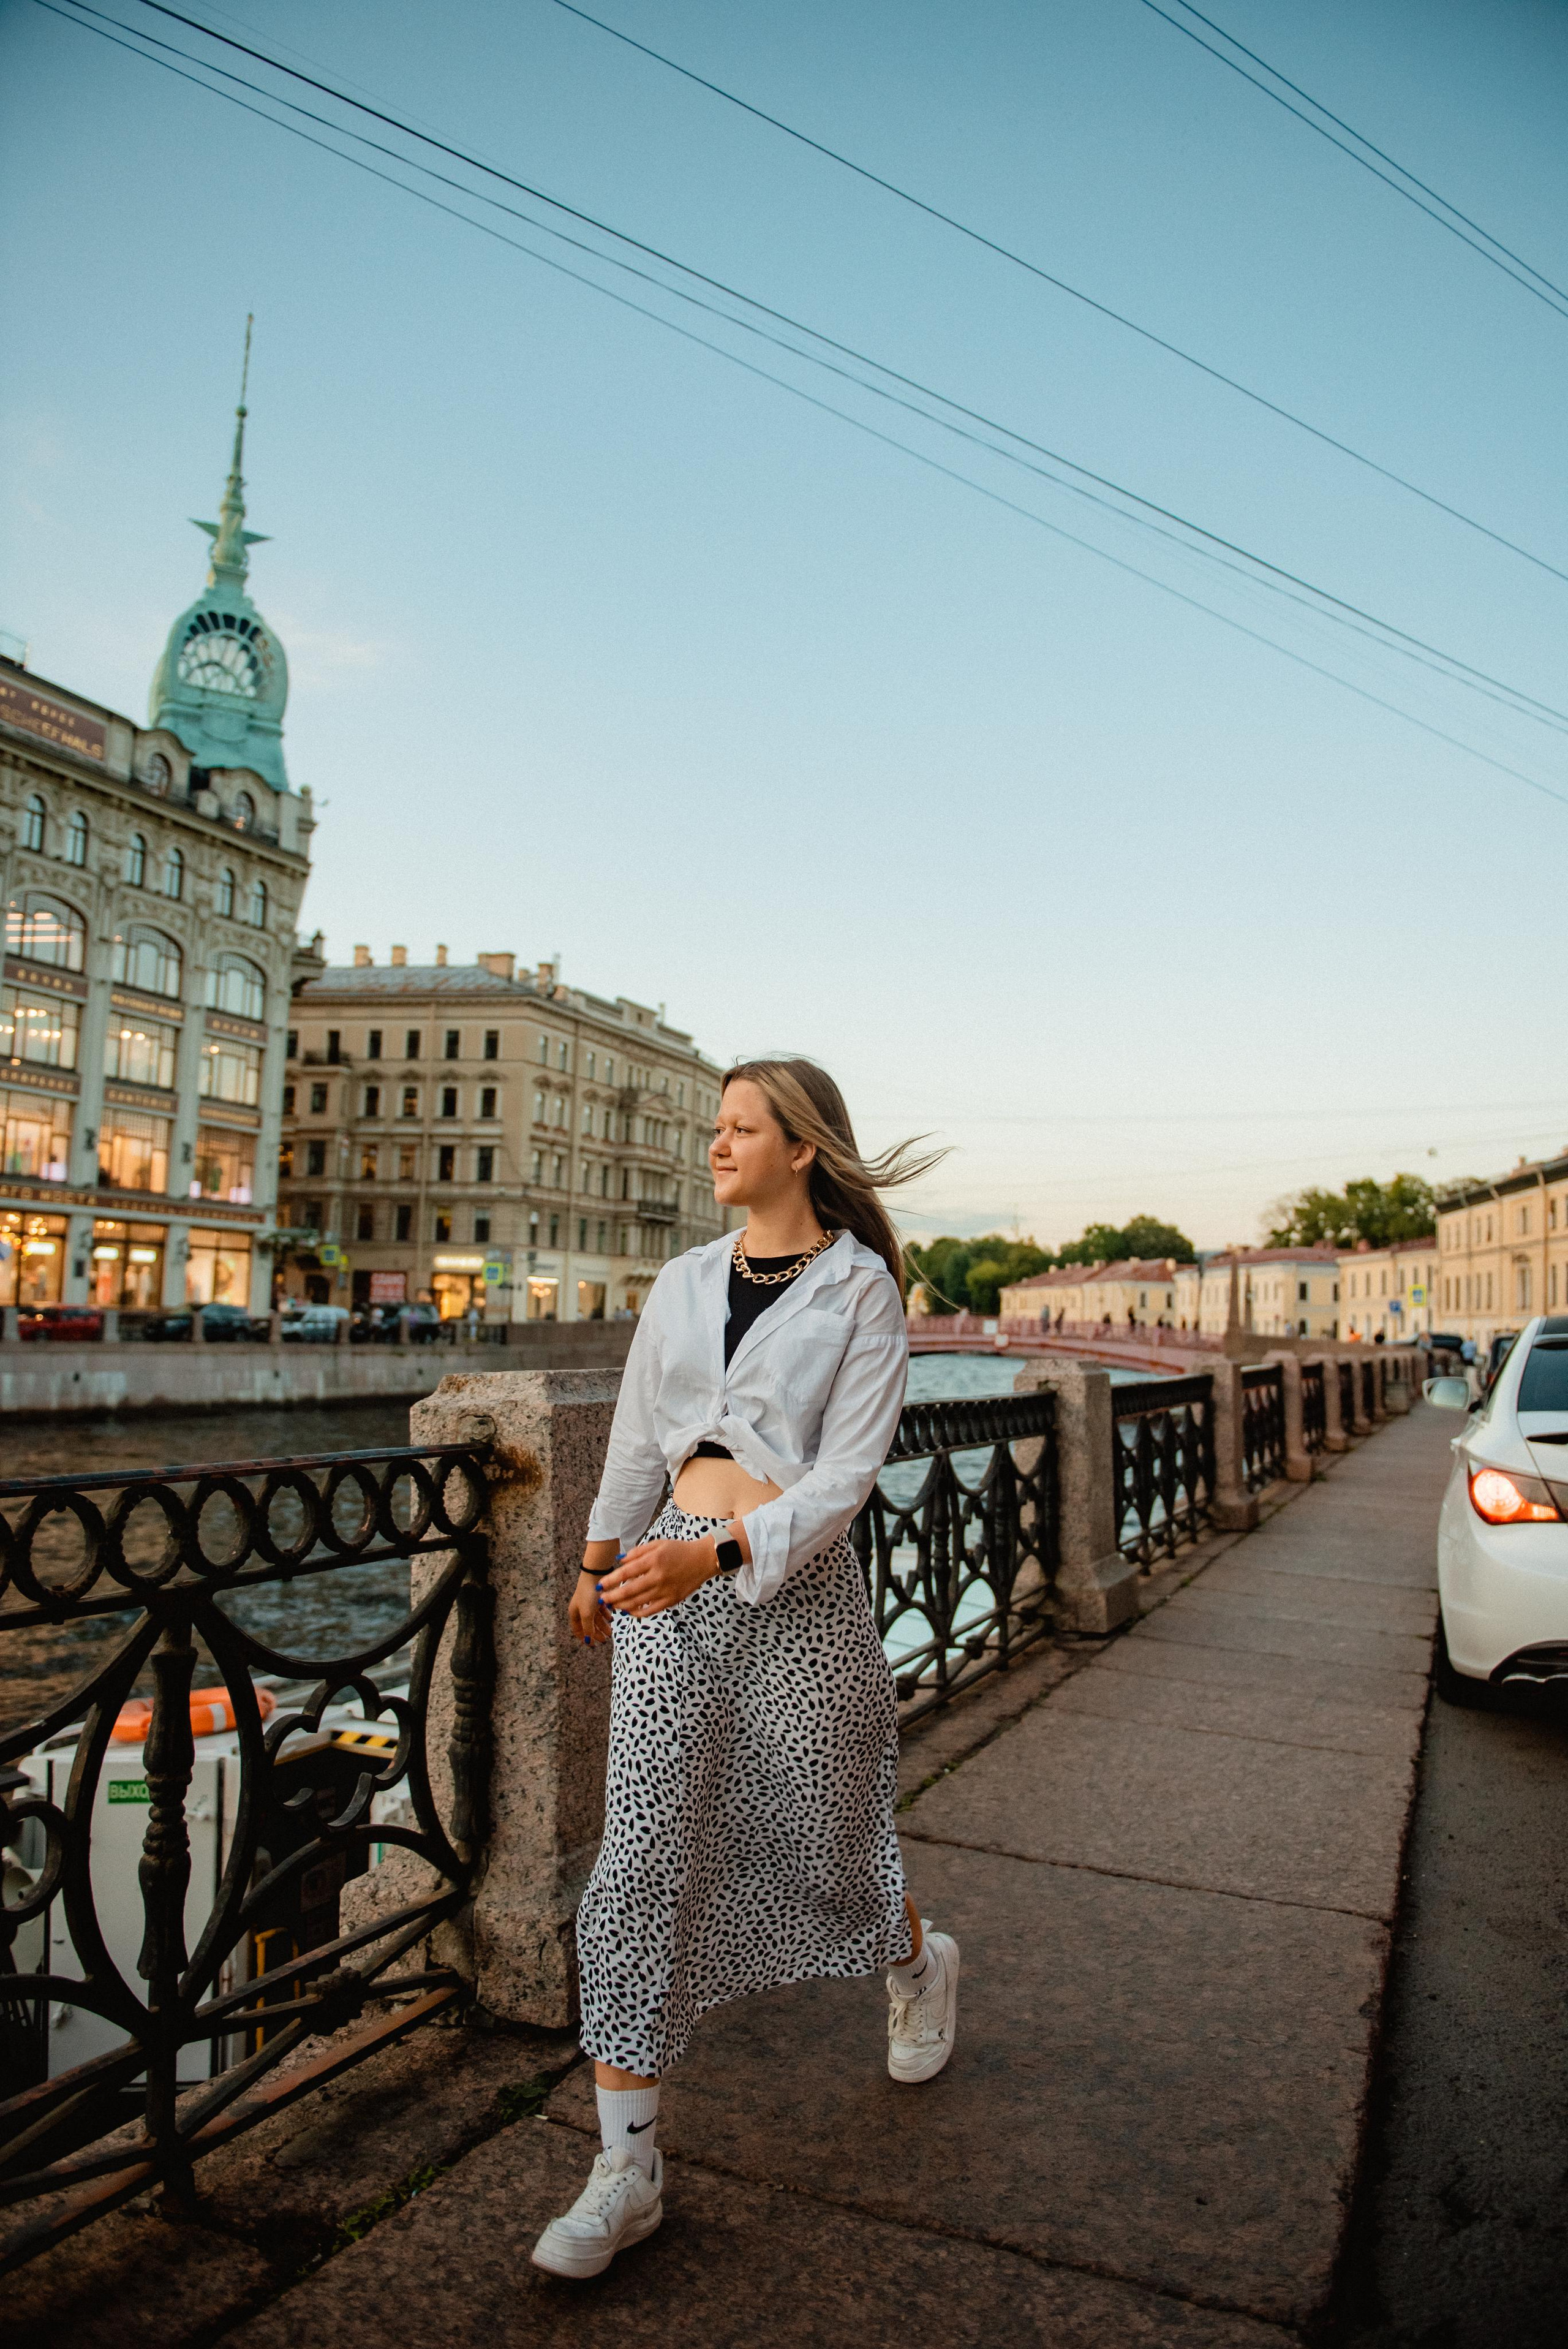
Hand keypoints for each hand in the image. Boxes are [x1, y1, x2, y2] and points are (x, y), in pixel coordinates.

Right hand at [570, 1540, 618, 1645]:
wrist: (595, 1575)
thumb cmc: (588, 1595)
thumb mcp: (587, 1614)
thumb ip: (588, 1628)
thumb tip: (589, 1640)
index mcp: (574, 1613)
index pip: (577, 1629)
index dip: (584, 1638)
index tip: (592, 1645)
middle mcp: (580, 1608)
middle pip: (589, 1624)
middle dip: (597, 1633)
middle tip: (606, 1640)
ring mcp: (589, 1602)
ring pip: (596, 1617)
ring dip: (603, 1625)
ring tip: (611, 1631)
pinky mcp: (597, 1596)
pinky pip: (601, 1609)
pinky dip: (606, 1614)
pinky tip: (612, 1617)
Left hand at [597, 1537, 718, 1619]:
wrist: (703, 1559)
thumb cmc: (678, 1550)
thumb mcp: (657, 1544)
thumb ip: (637, 1552)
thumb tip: (620, 1561)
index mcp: (653, 1560)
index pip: (626, 1572)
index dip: (610, 1580)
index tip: (600, 1585)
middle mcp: (658, 1576)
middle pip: (629, 1590)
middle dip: (612, 1597)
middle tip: (602, 1599)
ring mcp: (666, 1590)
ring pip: (639, 1602)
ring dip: (622, 1605)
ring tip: (613, 1605)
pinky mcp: (672, 1599)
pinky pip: (651, 1610)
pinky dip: (639, 1612)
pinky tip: (630, 1611)